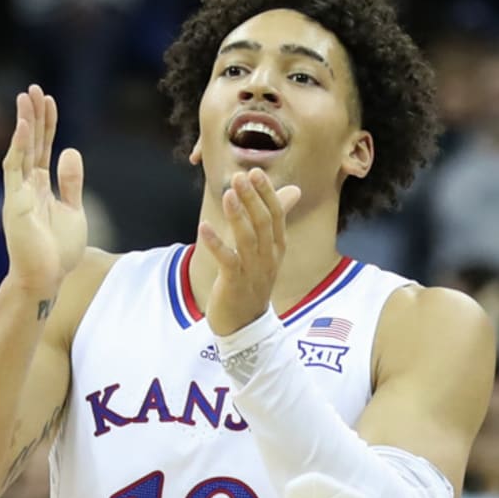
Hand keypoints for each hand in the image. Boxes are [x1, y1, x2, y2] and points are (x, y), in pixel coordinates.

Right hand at [2, 85, 86, 293]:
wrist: (46, 279)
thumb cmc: (57, 250)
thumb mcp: (72, 210)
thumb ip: (71, 182)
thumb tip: (70, 150)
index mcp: (40, 186)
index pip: (43, 147)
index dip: (46, 123)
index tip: (48, 100)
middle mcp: (26, 185)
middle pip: (30, 143)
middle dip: (32, 115)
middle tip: (33, 88)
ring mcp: (18, 192)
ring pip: (20, 150)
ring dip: (23, 123)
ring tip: (26, 97)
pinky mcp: (14, 203)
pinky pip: (14, 170)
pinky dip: (18, 147)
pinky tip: (23, 127)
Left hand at [197, 169, 300, 335]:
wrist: (246, 325)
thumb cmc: (253, 281)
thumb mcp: (268, 250)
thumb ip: (276, 219)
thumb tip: (294, 189)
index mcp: (276, 247)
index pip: (276, 215)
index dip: (266, 194)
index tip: (254, 172)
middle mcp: (268, 258)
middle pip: (263, 223)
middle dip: (252, 198)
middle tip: (239, 176)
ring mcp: (253, 272)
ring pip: (247, 240)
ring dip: (237, 215)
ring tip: (228, 194)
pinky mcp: (234, 284)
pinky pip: (227, 261)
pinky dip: (216, 243)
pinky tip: (204, 227)